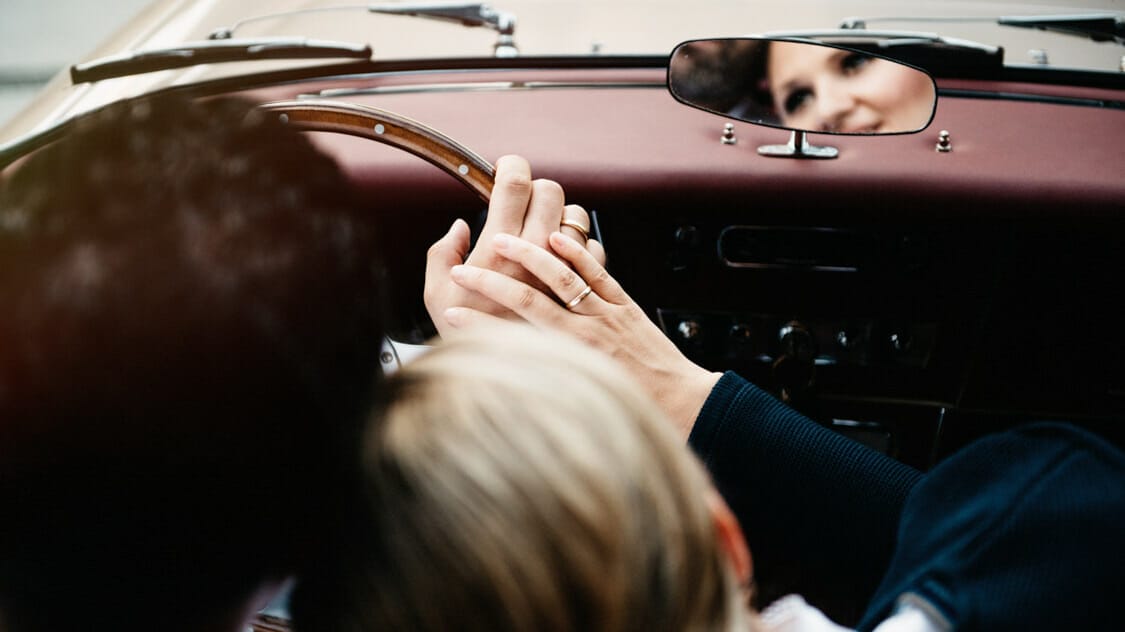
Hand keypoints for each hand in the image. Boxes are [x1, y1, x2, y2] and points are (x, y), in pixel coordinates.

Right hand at [424, 155, 604, 336]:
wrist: (520, 387)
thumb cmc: (473, 347)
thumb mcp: (435, 298)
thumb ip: (442, 255)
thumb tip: (460, 228)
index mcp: (498, 250)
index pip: (514, 183)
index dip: (511, 165)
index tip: (505, 167)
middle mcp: (538, 256)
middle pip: (550, 192)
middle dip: (535, 191)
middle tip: (522, 203)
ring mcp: (568, 274)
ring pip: (576, 218)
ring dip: (560, 218)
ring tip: (545, 232)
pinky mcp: (590, 292)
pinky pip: (594, 252)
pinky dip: (581, 249)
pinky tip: (567, 260)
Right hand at [443, 230, 720, 437]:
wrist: (684, 406)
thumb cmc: (636, 411)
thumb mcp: (585, 405)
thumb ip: (549, 384)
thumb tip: (514, 374)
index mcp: (570, 359)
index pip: (513, 332)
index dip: (477, 323)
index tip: (449, 314)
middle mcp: (585, 332)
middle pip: (527, 297)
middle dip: (490, 283)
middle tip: (461, 272)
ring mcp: (606, 314)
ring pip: (562, 275)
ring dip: (529, 255)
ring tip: (502, 239)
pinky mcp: (625, 305)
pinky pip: (596, 272)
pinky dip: (575, 252)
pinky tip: (557, 236)